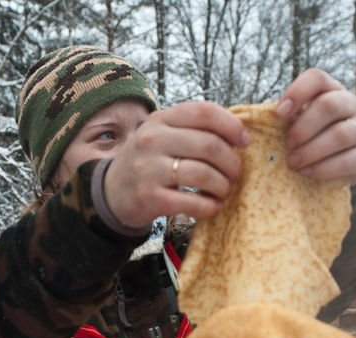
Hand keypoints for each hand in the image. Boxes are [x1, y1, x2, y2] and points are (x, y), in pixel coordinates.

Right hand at [102, 101, 249, 229]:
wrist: (111, 192)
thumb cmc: (147, 162)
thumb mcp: (161, 135)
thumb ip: (192, 128)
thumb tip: (238, 134)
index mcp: (161, 119)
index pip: (205, 112)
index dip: (232, 126)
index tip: (244, 142)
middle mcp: (152, 140)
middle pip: (209, 145)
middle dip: (232, 162)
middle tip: (236, 173)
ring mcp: (149, 169)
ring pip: (203, 174)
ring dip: (223, 186)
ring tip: (224, 190)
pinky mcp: (150, 198)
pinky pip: (192, 202)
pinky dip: (209, 207)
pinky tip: (212, 207)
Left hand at [277, 68, 355, 185]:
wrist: (345, 162)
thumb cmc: (313, 137)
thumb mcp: (301, 121)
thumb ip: (286, 118)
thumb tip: (249, 120)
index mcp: (331, 90)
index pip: (317, 78)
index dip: (298, 92)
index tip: (280, 113)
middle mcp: (351, 105)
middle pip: (330, 105)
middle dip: (304, 126)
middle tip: (287, 142)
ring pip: (341, 134)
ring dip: (312, 150)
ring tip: (293, 162)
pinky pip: (348, 160)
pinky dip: (323, 168)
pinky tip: (307, 172)